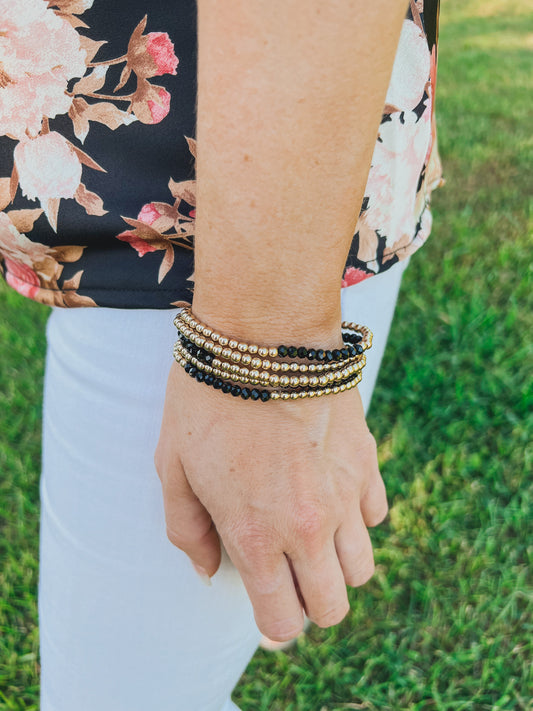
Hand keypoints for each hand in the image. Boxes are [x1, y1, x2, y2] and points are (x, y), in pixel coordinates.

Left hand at [154, 359, 387, 641]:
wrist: (264, 335)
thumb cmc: (207, 398)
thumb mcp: (173, 466)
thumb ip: (187, 531)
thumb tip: (209, 571)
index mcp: (257, 535)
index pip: (283, 621)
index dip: (273, 624)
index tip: (267, 611)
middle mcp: (310, 526)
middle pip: (332, 608)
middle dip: (309, 603)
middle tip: (289, 574)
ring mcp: (345, 494)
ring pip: (361, 568)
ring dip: (336, 563)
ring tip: (310, 532)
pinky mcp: (367, 461)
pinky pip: (376, 514)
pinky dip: (357, 517)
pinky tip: (330, 491)